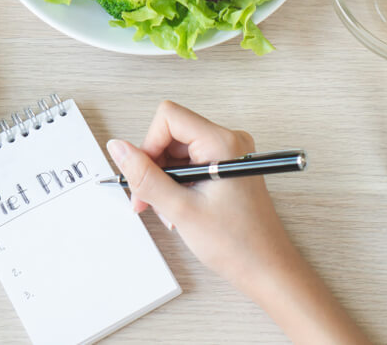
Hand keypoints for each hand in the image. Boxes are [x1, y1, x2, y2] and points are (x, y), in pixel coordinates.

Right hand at [105, 100, 289, 288]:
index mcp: (223, 143)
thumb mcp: (181, 209)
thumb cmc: (238, 243)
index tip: (144, 175)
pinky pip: (190, 164)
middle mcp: (228, 142)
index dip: (149, 144)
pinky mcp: (227, 168)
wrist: (266, 269)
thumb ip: (146, 176)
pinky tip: (178, 210)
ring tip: (168, 211)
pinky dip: (177, 185)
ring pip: (178, 152)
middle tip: (147, 200)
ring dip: (164, 180)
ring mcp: (229, 155)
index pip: (169, 117)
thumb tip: (119, 149)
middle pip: (171, 134)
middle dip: (154, 167)